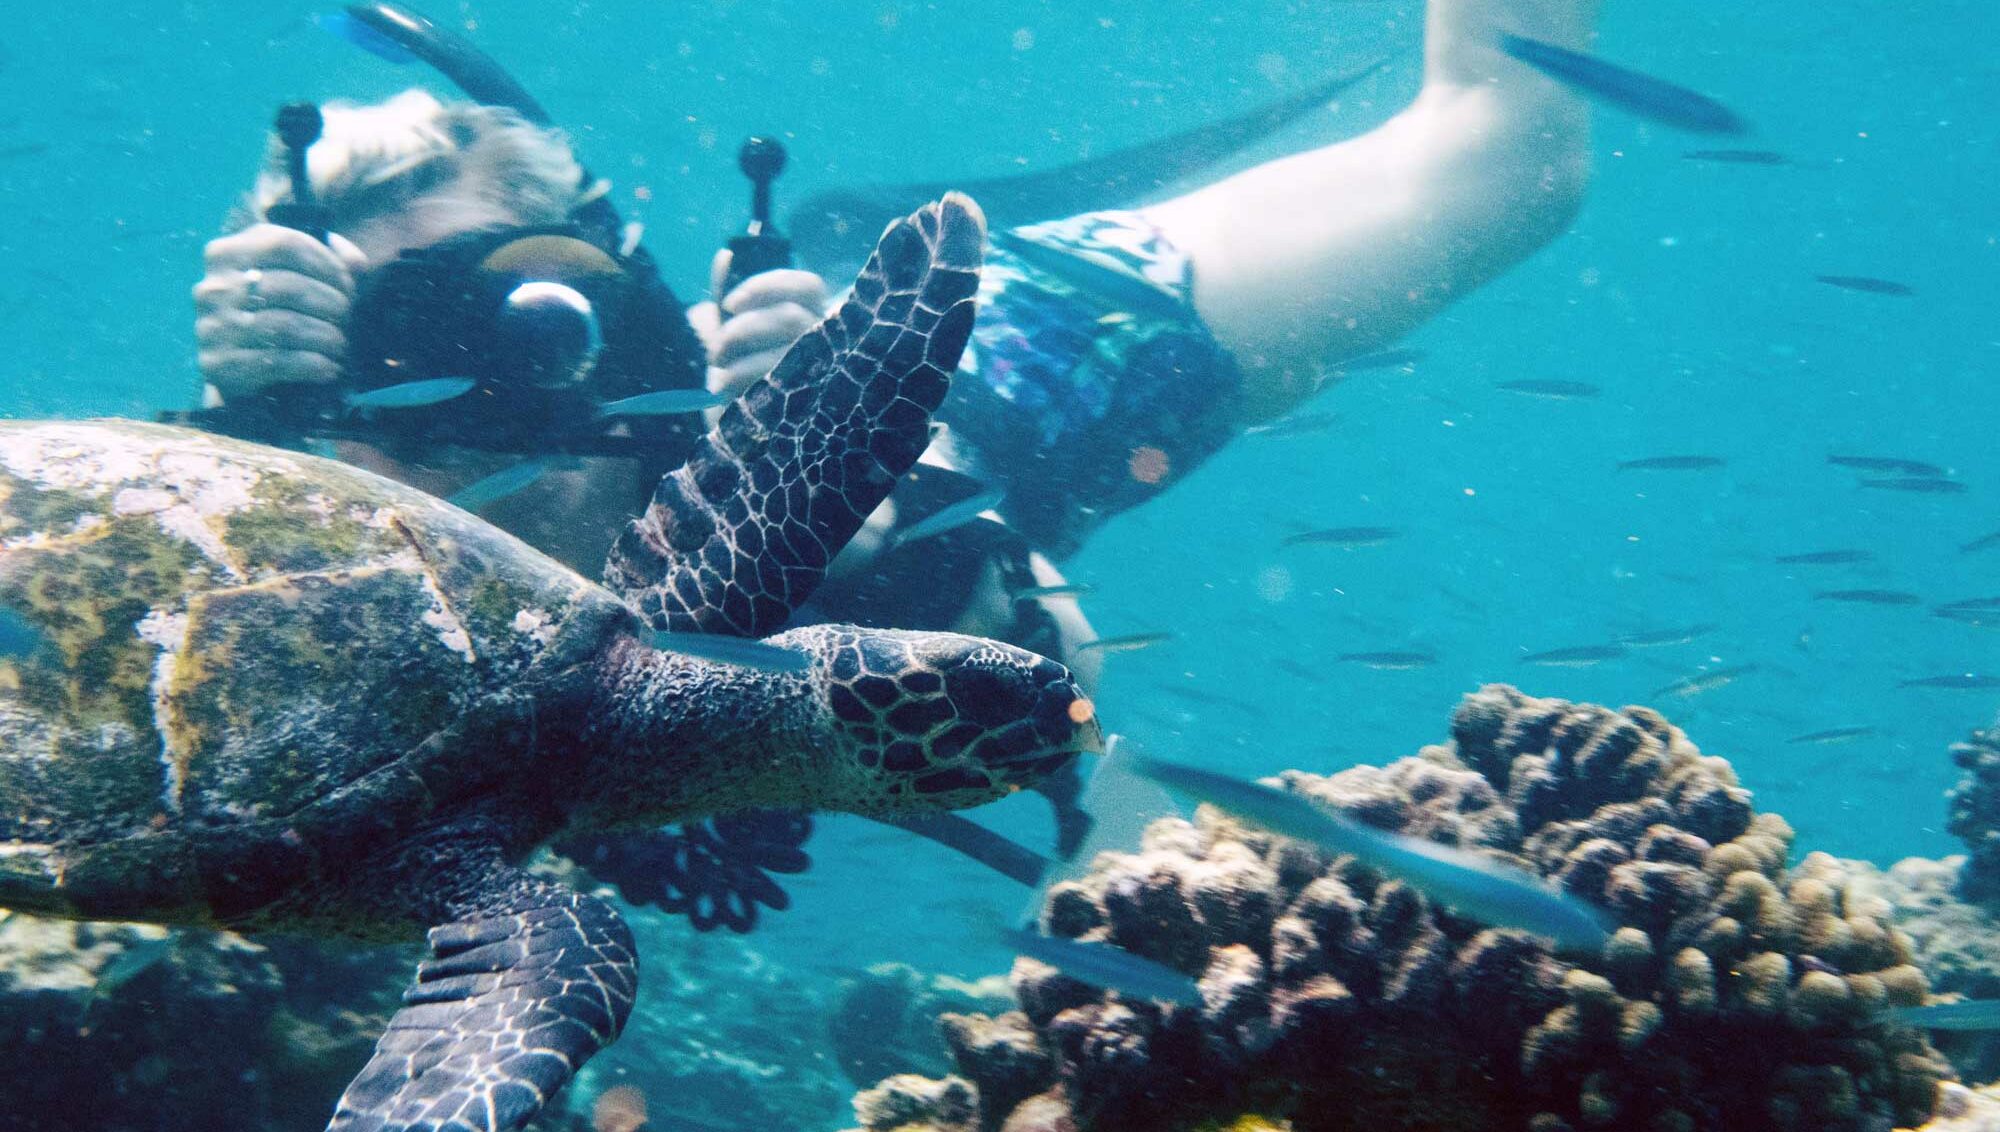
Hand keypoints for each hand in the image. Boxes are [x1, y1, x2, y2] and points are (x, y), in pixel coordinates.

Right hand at [193, 223, 366, 402]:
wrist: (230, 362)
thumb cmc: (269, 308)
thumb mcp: (289, 273)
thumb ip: (327, 259)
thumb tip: (358, 264)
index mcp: (227, 253)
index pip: (284, 243)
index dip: (326, 263)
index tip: (348, 285)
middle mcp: (214, 287)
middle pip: (289, 286)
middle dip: (331, 303)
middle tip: (347, 317)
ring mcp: (213, 327)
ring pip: (285, 326)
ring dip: (326, 337)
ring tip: (341, 343)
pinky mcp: (220, 365)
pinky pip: (278, 362)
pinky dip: (313, 365)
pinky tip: (329, 368)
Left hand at [685, 248, 828, 398]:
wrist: (729, 422)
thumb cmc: (734, 370)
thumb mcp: (726, 328)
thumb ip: (726, 294)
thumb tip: (725, 257)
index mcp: (812, 318)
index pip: (809, 287)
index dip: (768, 286)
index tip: (729, 303)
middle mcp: (825, 344)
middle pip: (792, 319)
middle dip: (744, 327)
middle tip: (715, 347)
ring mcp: (819, 374)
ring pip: (784, 350)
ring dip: (740, 355)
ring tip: (715, 364)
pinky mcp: (804, 405)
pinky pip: (773, 383)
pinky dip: (739, 379)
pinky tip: (720, 389)